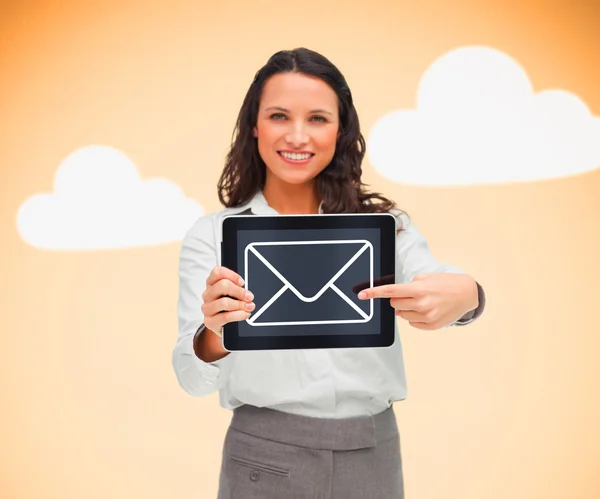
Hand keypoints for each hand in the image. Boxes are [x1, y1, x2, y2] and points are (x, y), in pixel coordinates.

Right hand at [201, 266, 254, 335]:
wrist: (225, 327)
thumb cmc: (230, 307)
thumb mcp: (233, 294)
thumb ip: (237, 288)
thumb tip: (247, 292)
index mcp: (211, 284)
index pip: (217, 272)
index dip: (232, 275)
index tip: (242, 283)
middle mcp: (207, 294)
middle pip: (222, 285)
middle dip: (240, 291)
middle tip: (249, 297)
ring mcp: (207, 308)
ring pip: (224, 302)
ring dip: (240, 305)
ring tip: (249, 307)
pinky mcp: (209, 321)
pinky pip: (225, 317)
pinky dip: (238, 315)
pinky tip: (245, 314)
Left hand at [358, 273, 478, 329]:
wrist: (466, 293)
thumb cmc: (444, 283)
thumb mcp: (425, 278)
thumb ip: (407, 288)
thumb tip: (395, 304)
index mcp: (419, 289)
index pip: (391, 291)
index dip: (374, 293)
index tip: (362, 295)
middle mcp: (422, 304)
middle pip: (394, 304)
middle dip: (398, 299)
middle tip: (412, 294)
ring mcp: (427, 317)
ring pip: (402, 315)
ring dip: (407, 308)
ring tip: (423, 302)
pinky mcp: (432, 326)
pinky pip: (412, 323)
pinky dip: (416, 317)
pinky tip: (428, 310)